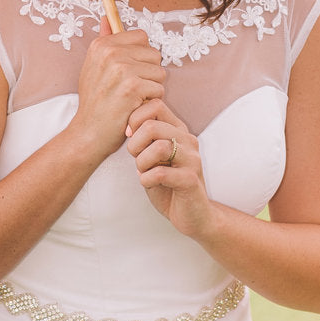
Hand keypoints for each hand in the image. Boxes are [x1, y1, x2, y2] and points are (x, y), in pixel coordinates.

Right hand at [69, 22, 164, 160]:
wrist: (88, 133)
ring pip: (159, 72)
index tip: (129, 72)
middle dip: (148, 73)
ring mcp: (122, 69)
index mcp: (102, 45)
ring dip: (151, 88)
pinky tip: (135, 107)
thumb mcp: (92, 67)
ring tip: (132, 98)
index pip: (142, 37)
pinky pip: (159, 89)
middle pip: (154, 54)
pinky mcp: (133, 87)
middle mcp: (110, 53)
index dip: (141, 56)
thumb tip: (107, 18)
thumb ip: (104, 40)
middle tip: (130, 89)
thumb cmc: (94, 102)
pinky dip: (151, 101)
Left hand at [125, 98, 215, 238]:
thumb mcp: (152, 157)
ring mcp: (192, 159)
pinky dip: (146, 179)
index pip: (155, 105)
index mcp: (178, 130)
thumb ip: (143, 140)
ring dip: (142, 162)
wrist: (193, 215)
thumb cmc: (168, 185)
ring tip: (144, 171)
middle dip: (135, 144)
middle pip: (152, 125)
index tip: (129, 137)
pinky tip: (148, 183)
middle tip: (136, 159)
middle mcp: (188, 140)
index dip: (134, 119)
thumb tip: (126, 127)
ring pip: (159, 147)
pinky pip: (160, 173)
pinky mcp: (191, 180)